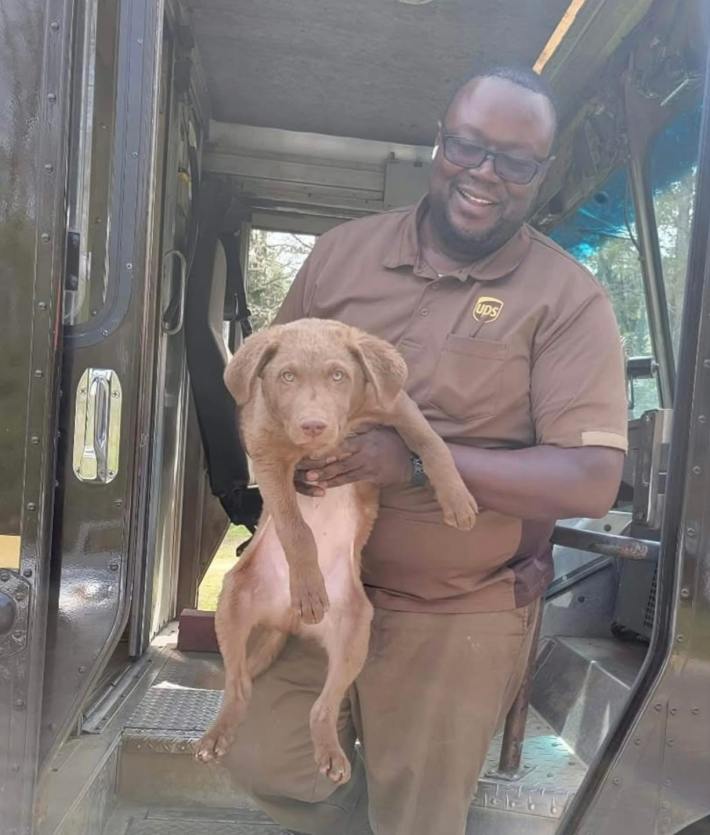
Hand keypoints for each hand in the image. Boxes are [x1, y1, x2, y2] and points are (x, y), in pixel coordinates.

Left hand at [295, 427, 410, 495]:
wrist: (411, 459)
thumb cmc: (391, 439)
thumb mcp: (376, 430)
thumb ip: (358, 430)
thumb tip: (337, 424)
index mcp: (364, 441)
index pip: (341, 447)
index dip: (325, 452)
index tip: (309, 454)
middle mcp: (365, 455)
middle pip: (339, 463)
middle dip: (321, 468)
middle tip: (305, 472)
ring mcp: (367, 468)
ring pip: (342, 474)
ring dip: (325, 477)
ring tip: (310, 480)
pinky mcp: (370, 477)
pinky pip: (350, 480)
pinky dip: (336, 483)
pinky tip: (324, 485)